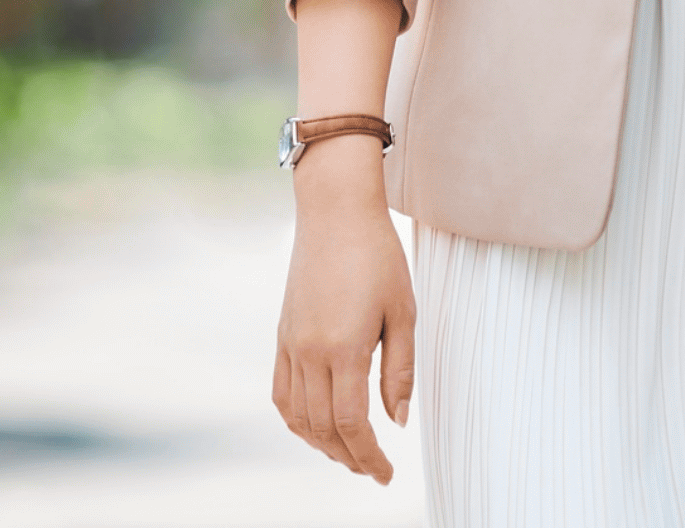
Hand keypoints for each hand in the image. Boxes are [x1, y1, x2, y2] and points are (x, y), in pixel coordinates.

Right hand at [272, 135, 414, 481]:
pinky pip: (281, 392)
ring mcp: (290, 343)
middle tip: (372, 469)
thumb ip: (399, 370)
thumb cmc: (377, 254)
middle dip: (348, 457)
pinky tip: (316, 424)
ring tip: (348, 453)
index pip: (352, 424)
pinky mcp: (282, 333)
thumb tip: (397, 421)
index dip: (369, 457)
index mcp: (343, 348)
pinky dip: (296, 419)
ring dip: (322, 444)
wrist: (335, 209)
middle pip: (323, 428)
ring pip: (298, 416)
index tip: (386, 474)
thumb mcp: (403, 311)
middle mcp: (309, 351)